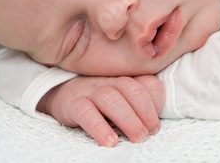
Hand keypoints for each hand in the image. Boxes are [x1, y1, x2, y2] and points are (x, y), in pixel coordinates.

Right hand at [37, 75, 164, 146]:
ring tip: (137, 138)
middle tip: (148, 134)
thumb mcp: (122, 100)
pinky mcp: (73, 104)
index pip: (147, 83)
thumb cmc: (101, 102)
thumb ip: (140, 105)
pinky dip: (99, 127)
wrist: (63, 94)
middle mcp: (110, 81)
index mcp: (126, 78)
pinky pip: (86, 112)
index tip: (155, 126)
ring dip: (128, 120)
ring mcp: (91, 90)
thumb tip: (153, 125)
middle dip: (145, 112)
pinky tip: (110, 141)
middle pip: (132, 89)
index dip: (156, 103)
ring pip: (111, 98)